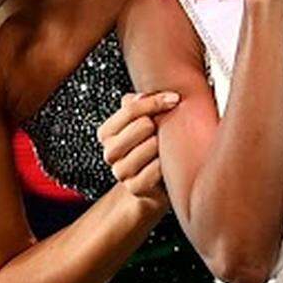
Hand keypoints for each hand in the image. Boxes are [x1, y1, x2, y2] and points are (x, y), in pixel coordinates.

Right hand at [97, 91, 179, 205]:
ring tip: (167, 146)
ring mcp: (121, 172)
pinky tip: (167, 162)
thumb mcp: (144, 119)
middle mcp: (110, 152)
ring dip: (164, 144)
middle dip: (159, 124)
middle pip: (141, 125)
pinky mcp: (135, 188)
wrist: (156, 182)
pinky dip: (166, 163)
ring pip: (150, 146)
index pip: (129, 108)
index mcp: (107, 133)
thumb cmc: (152, 144)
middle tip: (168, 129)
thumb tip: (141, 95)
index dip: (155, 101)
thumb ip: (139, 103)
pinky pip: (156, 168)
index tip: (174, 98)